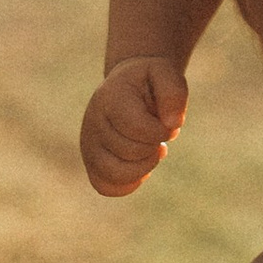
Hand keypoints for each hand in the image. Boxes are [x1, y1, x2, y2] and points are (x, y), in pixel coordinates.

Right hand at [82, 56, 190, 194]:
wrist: (128, 85)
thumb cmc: (150, 81)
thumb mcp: (167, 74)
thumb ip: (174, 94)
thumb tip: (172, 124)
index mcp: (110, 98)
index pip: (137, 128)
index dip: (161, 131)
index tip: (167, 123)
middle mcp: (93, 122)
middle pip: (130, 152)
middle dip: (154, 147)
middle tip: (157, 134)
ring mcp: (88, 144)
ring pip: (116, 175)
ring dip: (143, 168)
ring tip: (149, 151)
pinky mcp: (91, 162)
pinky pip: (105, 187)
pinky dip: (128, 183)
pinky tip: (139, 166)